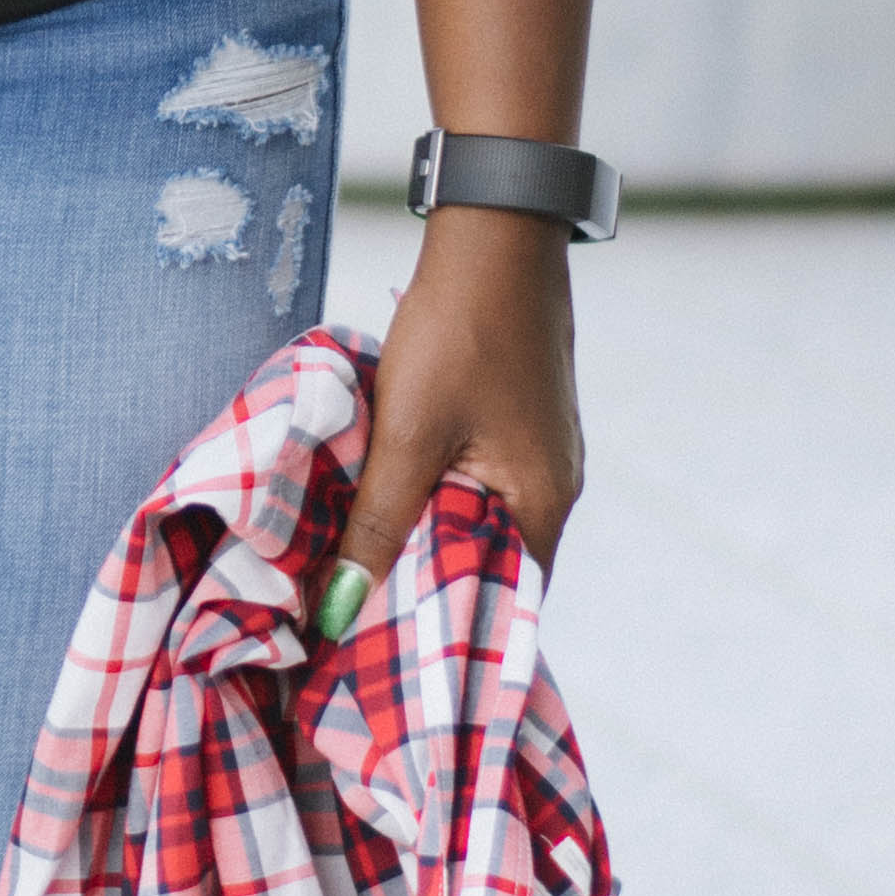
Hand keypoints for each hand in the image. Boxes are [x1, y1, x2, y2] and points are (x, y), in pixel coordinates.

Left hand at [317, 205, 582, 639]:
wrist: (494, 230)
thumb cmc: (456, 331)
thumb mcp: (406, 434)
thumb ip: (377, 525)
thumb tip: (340, 610)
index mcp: (542, 504)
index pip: (499, 607)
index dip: (439, 640)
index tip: (376, 665)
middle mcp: (554, 489)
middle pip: (487, 570)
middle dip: (423, 597)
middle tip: (351, 629)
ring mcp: (540, 456)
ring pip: (475, 526)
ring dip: (423, 547)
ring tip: (356, 578)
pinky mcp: (518, 426)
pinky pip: (474, 488)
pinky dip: (431, 504)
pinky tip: (382, 508)